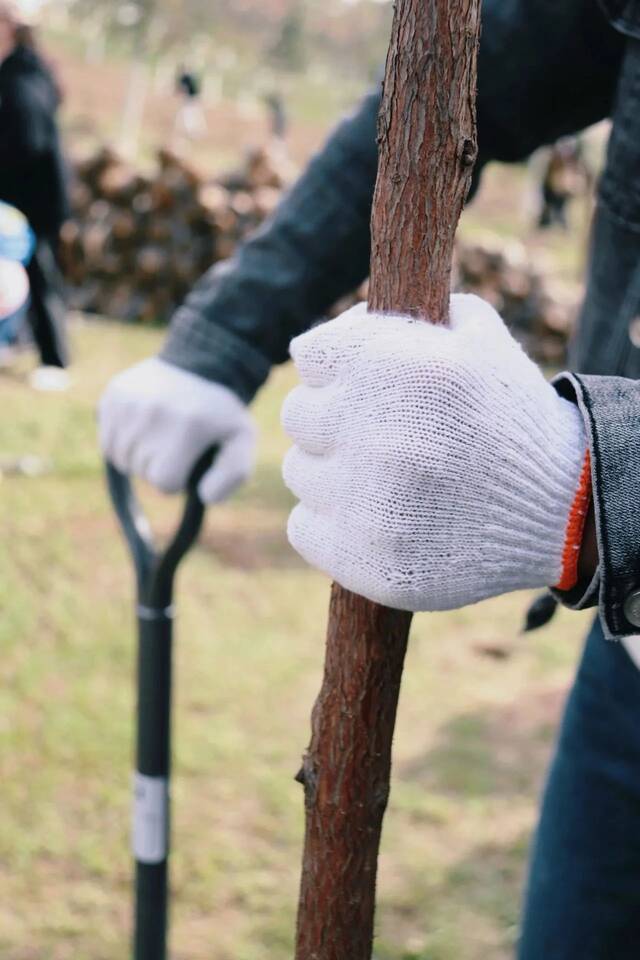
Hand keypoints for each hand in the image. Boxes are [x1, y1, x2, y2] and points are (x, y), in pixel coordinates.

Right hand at [99, 358, 256, 502]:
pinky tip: (143, 427)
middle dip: (159, 465)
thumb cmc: (221, 413)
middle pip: (142, 472)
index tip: (189, 458)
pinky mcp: (113, 395)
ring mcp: (128, 403)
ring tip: (161, 435)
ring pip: (122, 459)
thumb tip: (204, 496)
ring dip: (139, 457)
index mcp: (187, 427)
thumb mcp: (241, 441)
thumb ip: (232, 475)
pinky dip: (122, 443)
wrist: (202, 363)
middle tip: (177, 442)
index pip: (164, 483)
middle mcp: (153, 413)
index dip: (178, 477)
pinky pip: (107, 442)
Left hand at [282, 296, 587, 610]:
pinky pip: (304, 526)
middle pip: (297, 414)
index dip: (334, 366)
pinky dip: (330, 521)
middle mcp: (374, 431)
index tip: (357, 381)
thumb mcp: (477, 337)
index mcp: (396, 367)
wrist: (559, 508)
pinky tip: (372, 515)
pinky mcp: (361, 558)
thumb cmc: (510, 416)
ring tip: (383, 477)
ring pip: (300, 471)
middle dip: (330, 416)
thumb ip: (408, 317)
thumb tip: (345, 327)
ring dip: (331, 469)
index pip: (309, 355)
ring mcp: (365, 501)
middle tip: (372, 431)